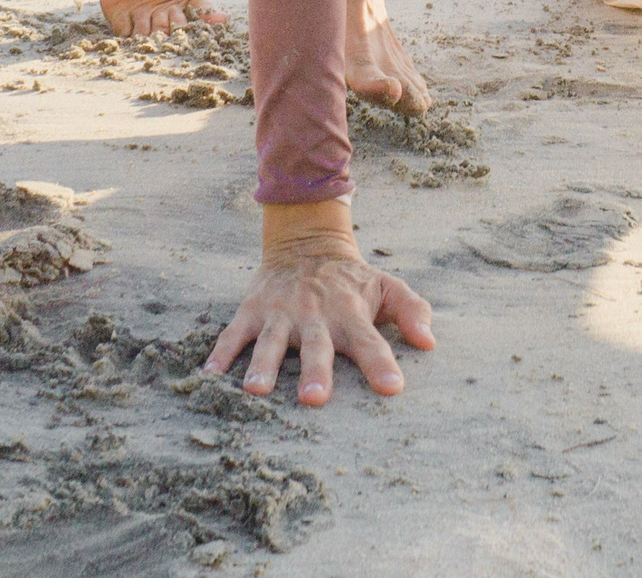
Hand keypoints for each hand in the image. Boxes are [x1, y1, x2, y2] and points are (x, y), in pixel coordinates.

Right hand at [205, 201, 435, 405]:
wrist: (306, 243)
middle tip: (315, 399)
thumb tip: (430, 343)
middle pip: (317, 346)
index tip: (392, 388)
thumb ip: (412, 310)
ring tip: (257, 391)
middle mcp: (315, 315)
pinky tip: (211, 373)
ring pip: (271, 342)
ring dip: (264, 366)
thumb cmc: (352, 281)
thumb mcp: (387, 287)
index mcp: (351, 313)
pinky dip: (222, 352)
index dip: (380, 363)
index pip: (370, 341)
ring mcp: (281, 313)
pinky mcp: (253, 310)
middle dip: (316, 371)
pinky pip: (234, 333)